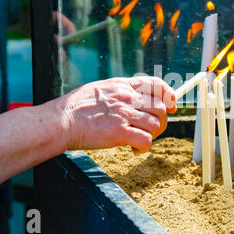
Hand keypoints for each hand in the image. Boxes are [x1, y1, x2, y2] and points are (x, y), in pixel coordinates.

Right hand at [57, 77, 176, 151]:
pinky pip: (146, 140)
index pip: (156, 84)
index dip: (169, 94)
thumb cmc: (77, 107)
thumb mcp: (101, 89)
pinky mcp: (120, 132)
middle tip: (150, 130)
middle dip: (161, 121)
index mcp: (123, 86)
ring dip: (152, 135)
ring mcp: (124, 114)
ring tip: (139, 140)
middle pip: (161, 107)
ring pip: (156, 124)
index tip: (173, 105)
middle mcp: (127, 98)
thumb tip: (135, 98)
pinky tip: (135, 150)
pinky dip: (144, 147)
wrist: (61, 121)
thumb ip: (120, 92)